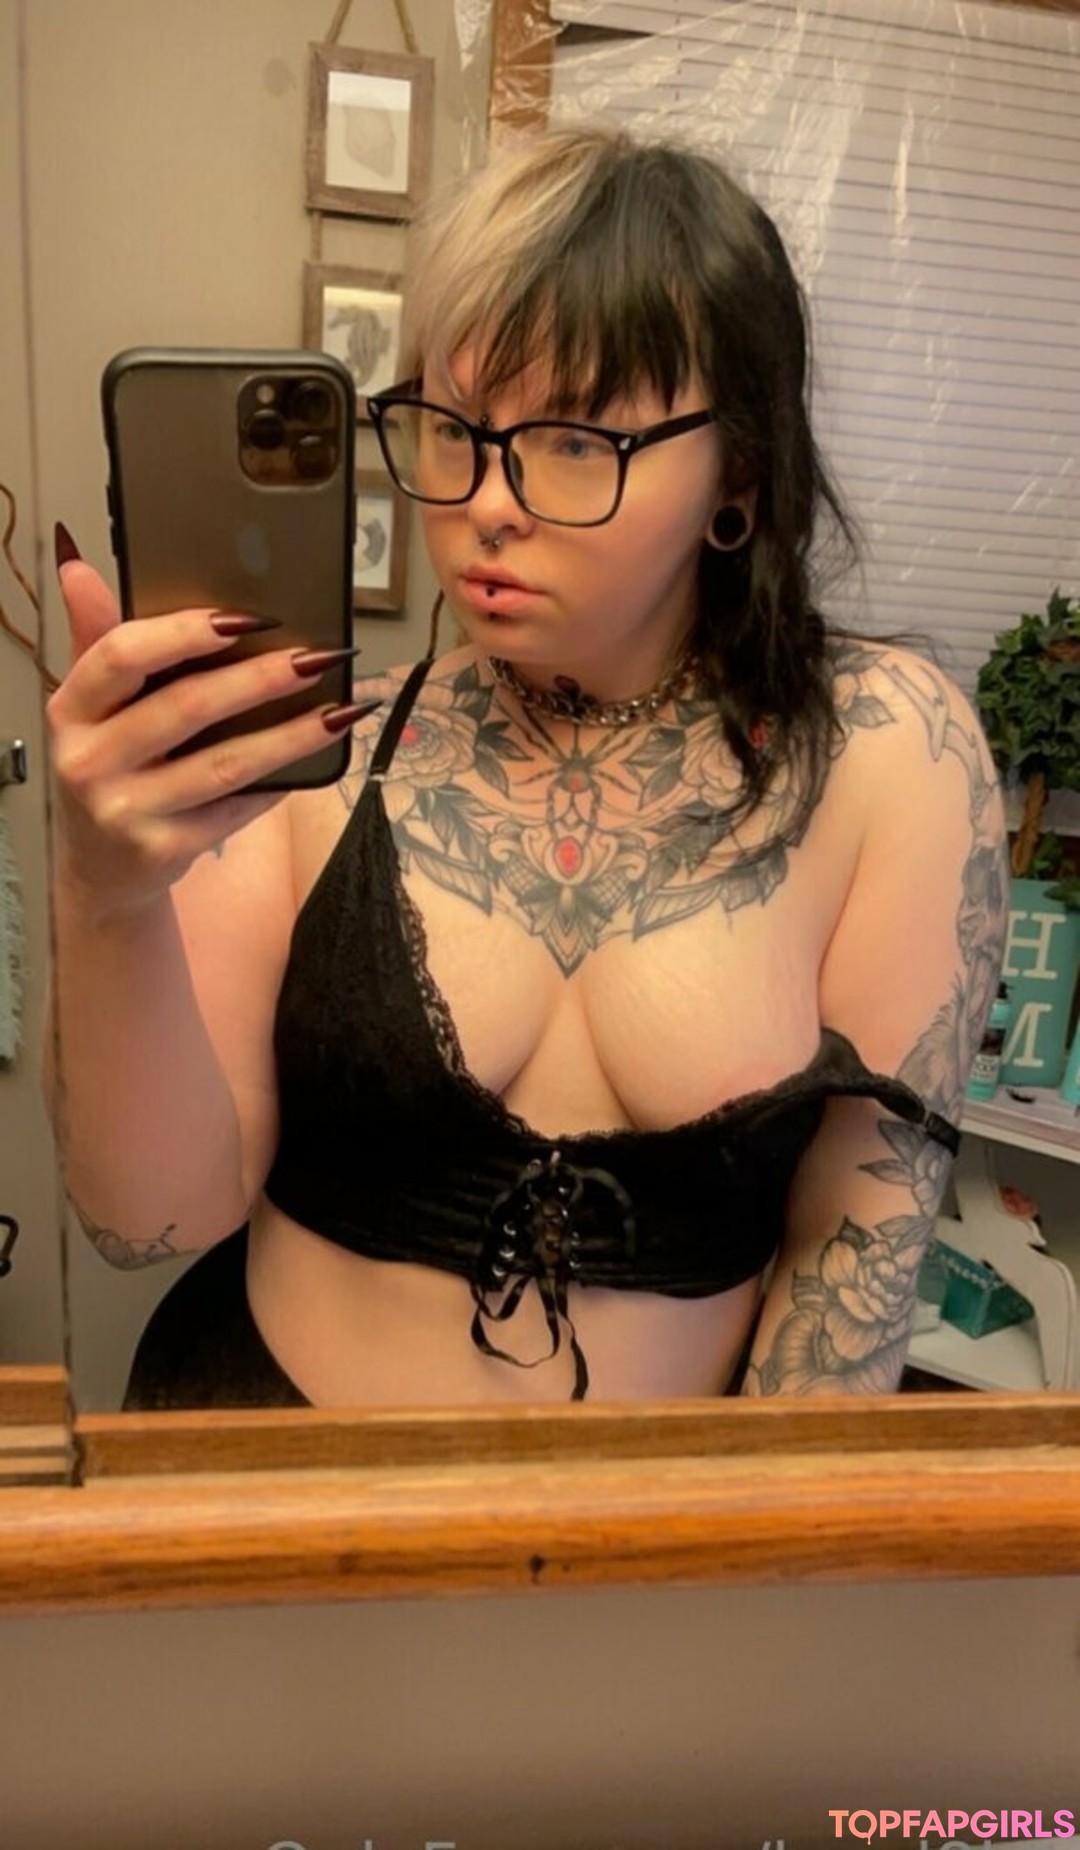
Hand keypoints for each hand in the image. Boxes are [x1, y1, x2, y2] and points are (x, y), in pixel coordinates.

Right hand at [48, 538, 367, 917]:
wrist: (100, 868)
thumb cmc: (107, 766)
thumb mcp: (90, 704)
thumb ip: (97, 638)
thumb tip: (79, 567)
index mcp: (72, 709)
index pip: (123, 656)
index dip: (185, 632)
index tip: (246, 616)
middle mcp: (89, 761)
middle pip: (186, 707)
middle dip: (260, 679)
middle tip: (317, 657)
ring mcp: (126, 811)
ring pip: (225, 764)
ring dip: (291, 735)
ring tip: (340, 710)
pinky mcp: (164, 850)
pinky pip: (236, 809)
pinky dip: (278, 782)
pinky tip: (314, 759)